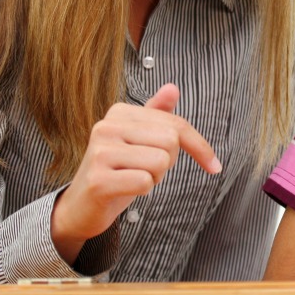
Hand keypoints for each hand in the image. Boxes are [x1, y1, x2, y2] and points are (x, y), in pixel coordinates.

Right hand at [50, 83, 220, 262]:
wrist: (81, 206)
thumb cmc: (116, 171)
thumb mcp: (138, 140)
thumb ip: (156, 114)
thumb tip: (172, 87)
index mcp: (119, 113)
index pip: (175, 124)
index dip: (199, 146)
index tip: (213, 165)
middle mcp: (107, 127)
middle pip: (170, 141)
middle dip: (168, 162)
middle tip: (146, 170)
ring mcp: (100, 152)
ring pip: (160, 162)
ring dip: (155, 178)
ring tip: (133, 178)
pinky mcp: (99, 180)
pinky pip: (144, 182)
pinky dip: (143, 190)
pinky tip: (125, 189)